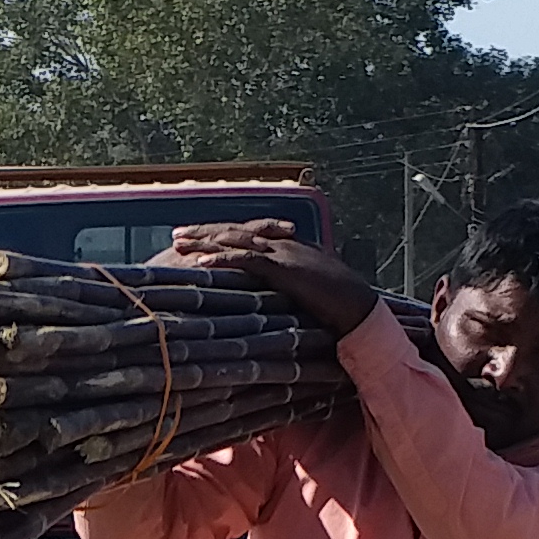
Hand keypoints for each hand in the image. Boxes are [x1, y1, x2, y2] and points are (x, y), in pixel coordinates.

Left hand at [162, 218, 379, 334]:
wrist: (361, 306)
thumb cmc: (339, 303)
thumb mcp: (309, 290)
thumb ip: (288, 287)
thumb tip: (272, 297)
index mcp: (289, 246)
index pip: (248, 236)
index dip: (221, 236)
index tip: (197, 238)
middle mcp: (284, 244)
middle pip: (235, 232)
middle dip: (204, 232)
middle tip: (177, 234)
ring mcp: (284, 254)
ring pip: (236, 241)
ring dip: (205, 241)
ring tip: (179, 243)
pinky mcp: (285, 269)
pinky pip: (247, 261)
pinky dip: (223, 260)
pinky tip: (201, 263)